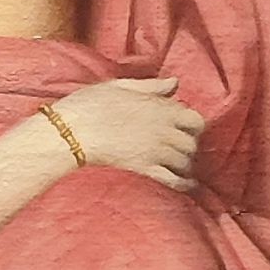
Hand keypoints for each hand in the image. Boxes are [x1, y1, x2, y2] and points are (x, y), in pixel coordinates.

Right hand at [52, 79, 202, 185]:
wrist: (74, 130)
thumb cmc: (92, 104)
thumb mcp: (122, 86)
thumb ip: (152, 86)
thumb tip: (174, 83)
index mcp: (162, 108)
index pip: (195, 120)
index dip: (193, 125)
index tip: (186, 128)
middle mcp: (165, 130)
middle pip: (192, 143)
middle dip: (188, 145)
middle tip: (180, 147)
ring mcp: (156, 151)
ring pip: (184, 161)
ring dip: (184, 163)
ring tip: (179, 164)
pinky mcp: (145, 168)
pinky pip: (173, 179)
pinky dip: (183, 183)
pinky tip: (188, 186)